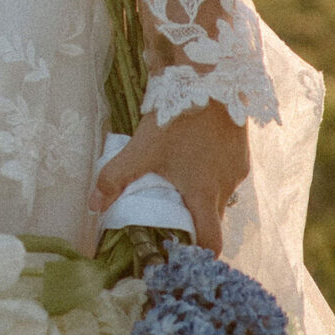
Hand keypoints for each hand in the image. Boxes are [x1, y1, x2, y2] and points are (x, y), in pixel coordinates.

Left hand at [89, 99, 250, 254]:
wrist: (210, 78)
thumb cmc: (177, 118)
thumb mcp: (142, 148)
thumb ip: (116, 177)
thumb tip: (94, 206)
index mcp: (204, 195)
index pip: (212, 243)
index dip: (200, 255)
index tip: (184, 256)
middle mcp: (227, 187)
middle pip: (214, 219)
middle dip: (197, 224)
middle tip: (173, 220)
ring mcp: (237, 169)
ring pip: (221, 195)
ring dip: (204, 197)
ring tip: (180, 186)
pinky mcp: (241, 151)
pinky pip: (227, 174)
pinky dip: (212, 175)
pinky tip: (195, 160)